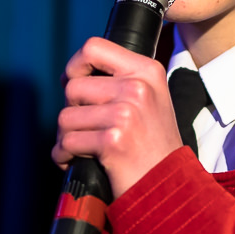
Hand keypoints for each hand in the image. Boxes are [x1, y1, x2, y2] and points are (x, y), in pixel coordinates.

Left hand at [53, 36, 184, 198]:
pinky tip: (77, 161)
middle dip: (71, 112)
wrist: (170, 186)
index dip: (75, 66)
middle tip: (84, 129)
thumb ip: (119, 80)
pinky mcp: (113, 140)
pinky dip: (64, 156)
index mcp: (147, 70)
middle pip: (73, 86)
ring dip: (66, 137)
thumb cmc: (153, 146)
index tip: (73, 84)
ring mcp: (126, 113)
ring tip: (82, 148)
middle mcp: (138, 87)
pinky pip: (67, 142)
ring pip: (66, 117)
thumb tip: (71, 75)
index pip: (93, 47)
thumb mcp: (148, 99)